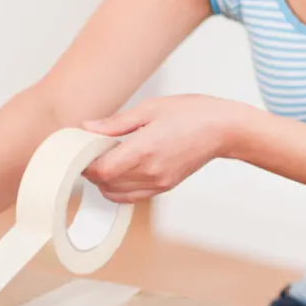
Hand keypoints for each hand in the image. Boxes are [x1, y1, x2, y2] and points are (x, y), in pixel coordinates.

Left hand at [82, 95, 239, 202]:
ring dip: (103, 181)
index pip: (102, 170)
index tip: (81, 151)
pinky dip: (118, 188)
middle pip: (105, 183)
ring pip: (115, 194)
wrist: (224, 130)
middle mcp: (150, 172)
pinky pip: (131, 197)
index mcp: (144, 149)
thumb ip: (116, 123)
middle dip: (91, 171)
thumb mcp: (150, 108)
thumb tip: (88, 128)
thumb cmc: (192, 113)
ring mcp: (158, 183)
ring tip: (105, 161)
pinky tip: (119, 171)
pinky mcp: (163, 187)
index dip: (85, 164)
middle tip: (89, 153)